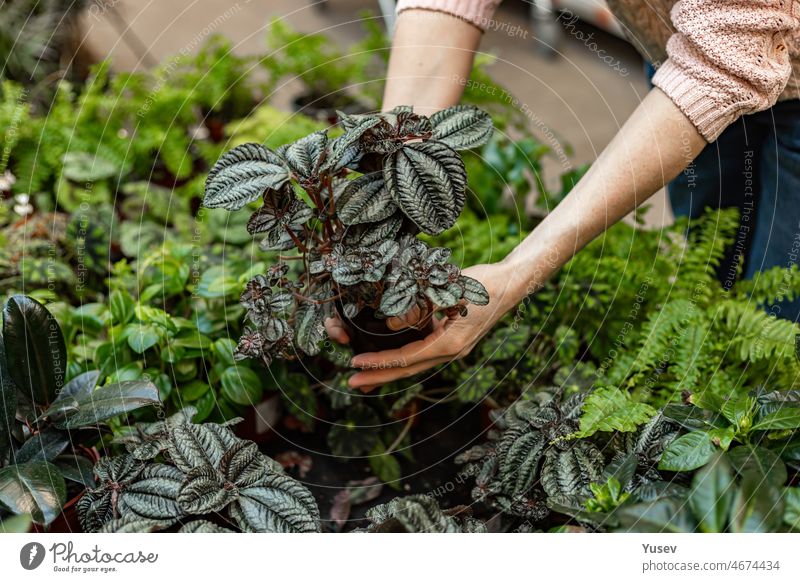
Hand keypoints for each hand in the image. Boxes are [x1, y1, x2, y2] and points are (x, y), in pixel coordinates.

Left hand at [347, 262, 521, 391]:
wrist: (512, 284)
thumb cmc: (485, 285)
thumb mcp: (451, 291)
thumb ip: (421, 307)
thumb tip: (390, 324)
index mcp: (450, 343)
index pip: (407, 357)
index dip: (380, 361)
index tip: (356, 363)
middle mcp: (452, 351)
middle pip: (408, 368)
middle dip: (379, 376)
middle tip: (352, 383)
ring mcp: (453, 347)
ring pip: (414, 362)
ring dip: (389, 368)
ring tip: (365, 374)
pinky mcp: (453, 338)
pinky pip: (423, 350)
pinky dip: (404, 354)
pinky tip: (390, 353)